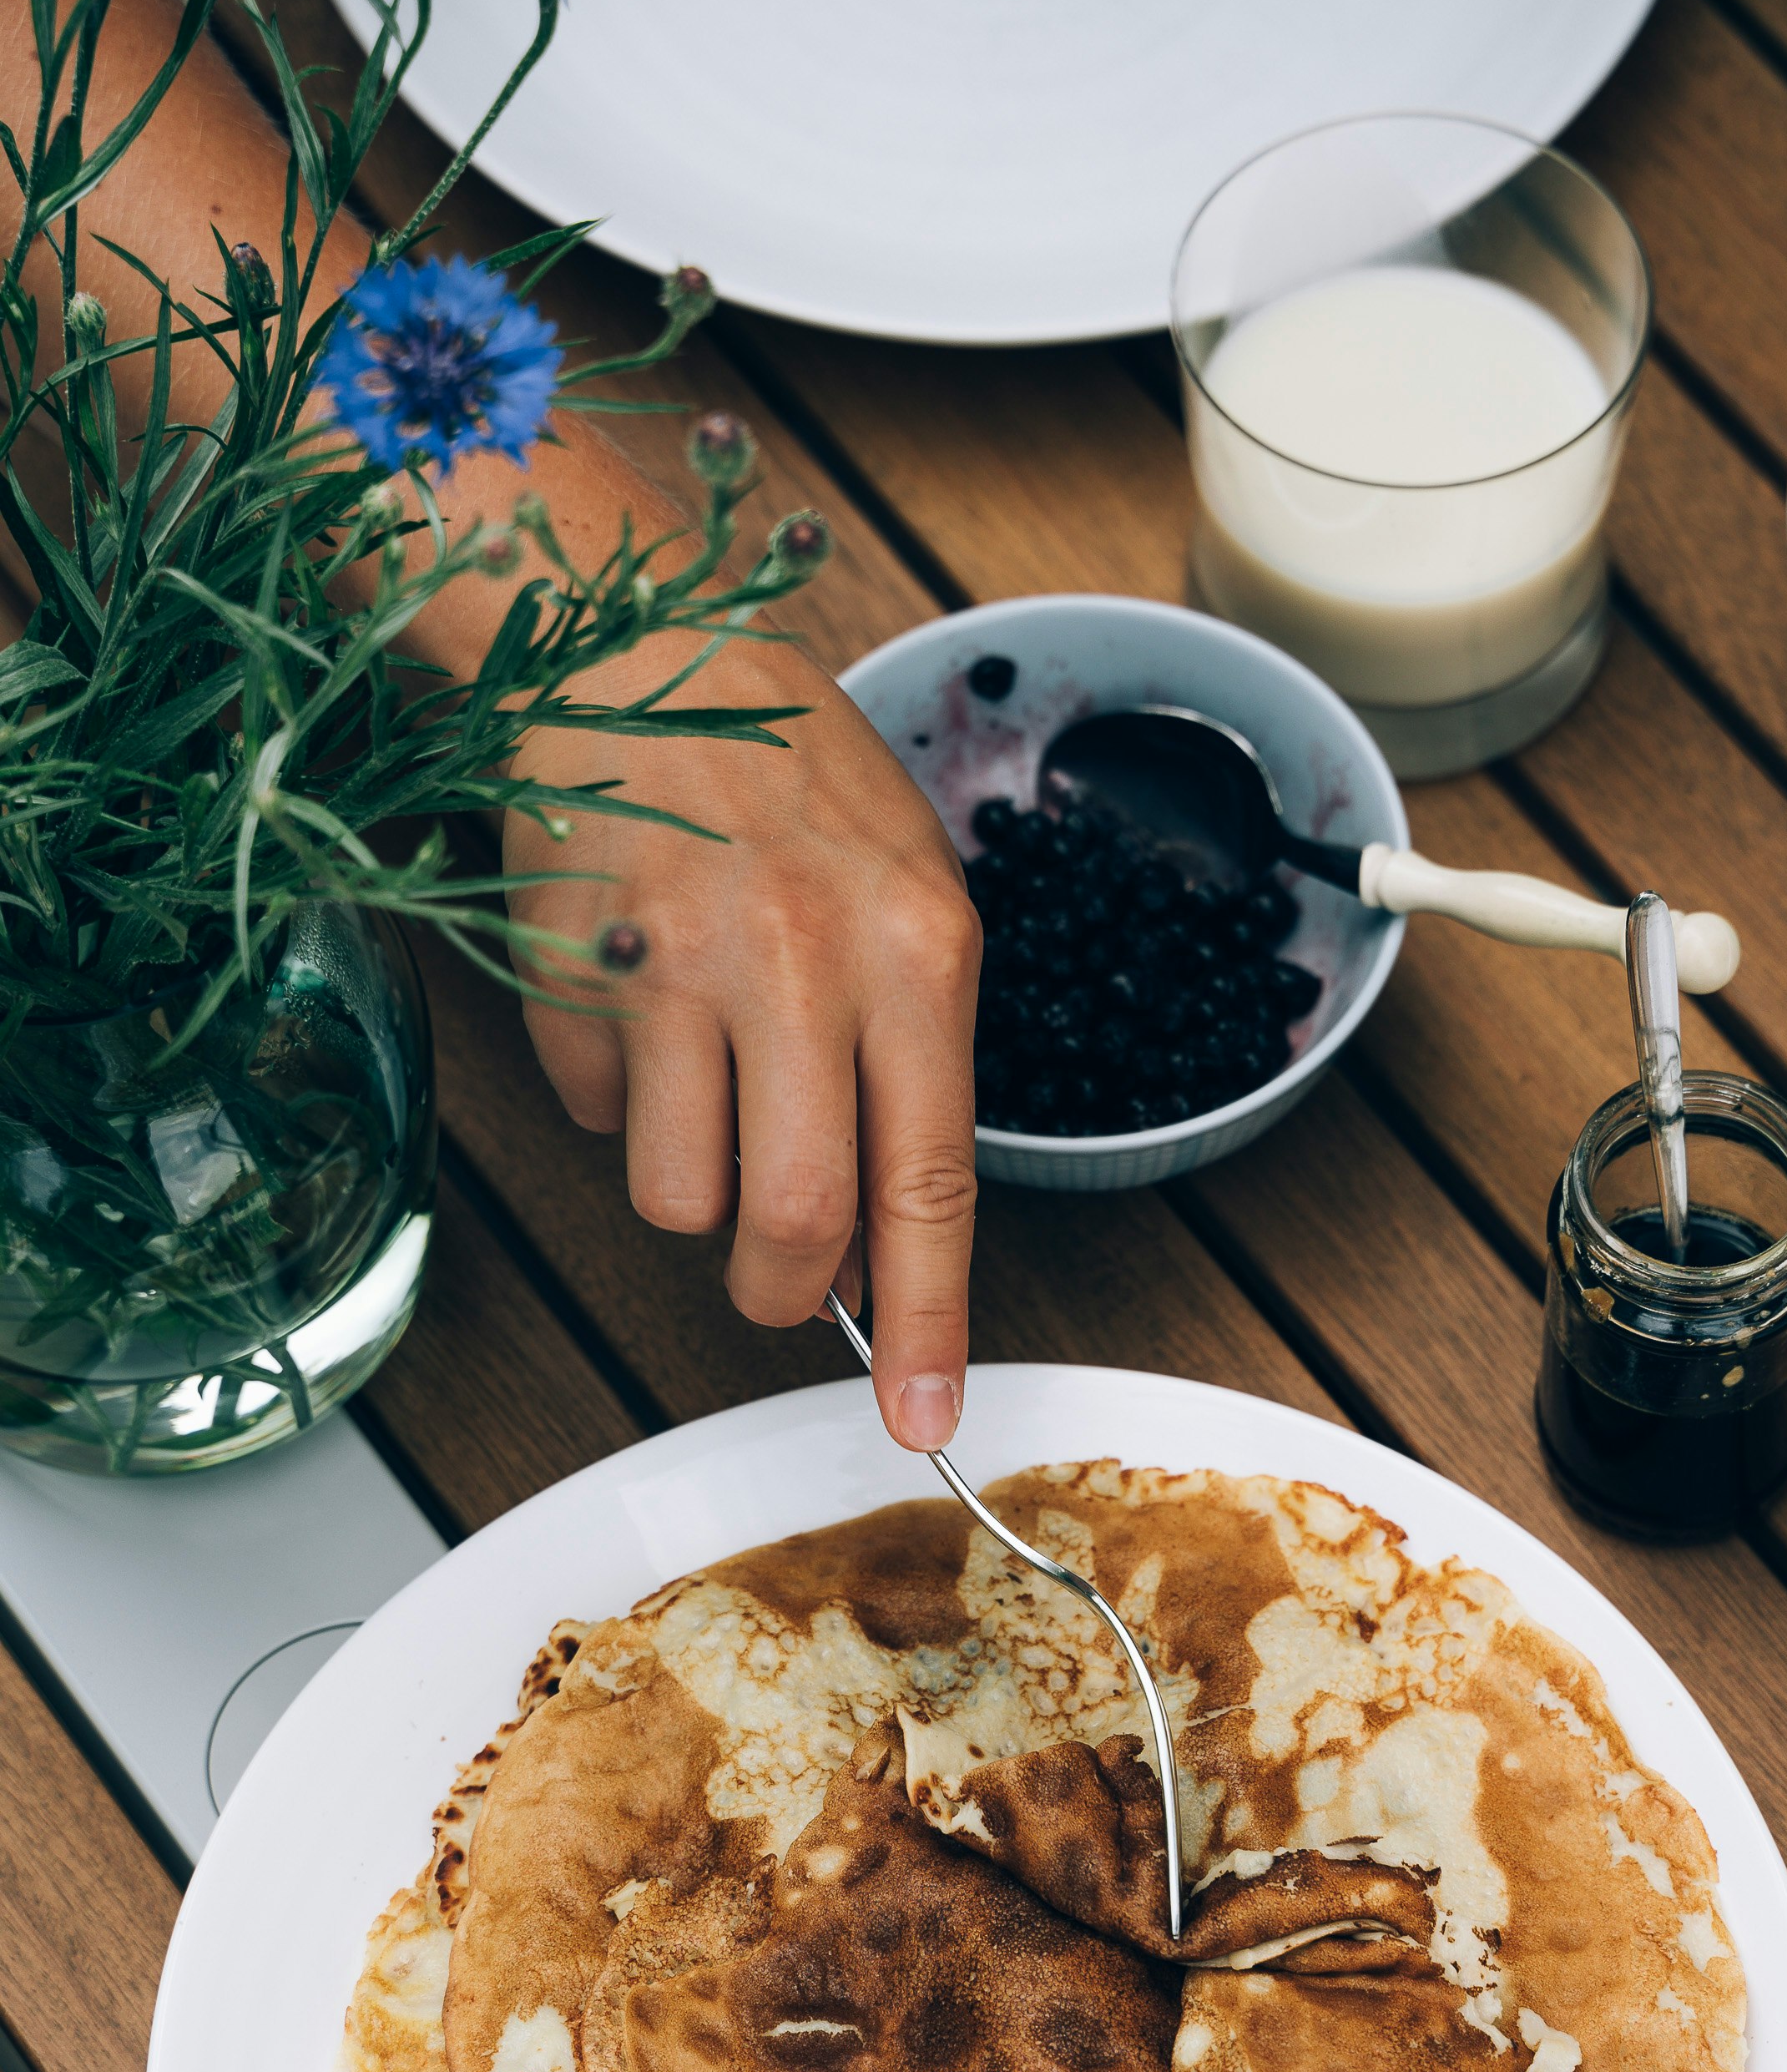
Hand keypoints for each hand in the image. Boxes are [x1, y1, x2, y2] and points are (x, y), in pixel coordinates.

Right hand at [502, 623, 982, 1451]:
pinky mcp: (571, 969)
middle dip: (782, 1292)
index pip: (930, 1184)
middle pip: (793, 1224)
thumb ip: (910, 1062)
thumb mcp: (906, 891)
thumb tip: (885, 1244)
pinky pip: (594, 1117)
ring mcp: (678, 966)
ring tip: (700, 1082)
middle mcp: (805, 962)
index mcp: (919, 949)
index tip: (924, 1424)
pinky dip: (613, 1095)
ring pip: (675, 1196)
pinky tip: (632, 998)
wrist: (629, 647)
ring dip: (687, 1185)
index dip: (928, 1324)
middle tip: (776, 1282)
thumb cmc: (787, 778)